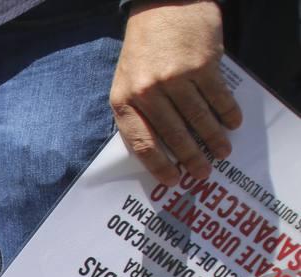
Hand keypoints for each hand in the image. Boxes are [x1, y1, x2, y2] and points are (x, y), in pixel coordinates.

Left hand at [110, 0, 237, 184]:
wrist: (163, 5)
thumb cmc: (144, 48)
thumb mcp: (126, 80)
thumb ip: (136, 111)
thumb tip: (153, 148)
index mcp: (124, 100)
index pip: (141, 142)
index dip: (158, 165)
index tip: (171, 180)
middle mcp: (148, 91)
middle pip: (173, 135)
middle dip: (191, 159)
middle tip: (202, 174)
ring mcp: (175, 78)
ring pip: (199, 119)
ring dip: (213, 140)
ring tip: (222, 153)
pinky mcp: (202, 65)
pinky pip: (218, 97)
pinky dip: (227, 113)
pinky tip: (232, 124)